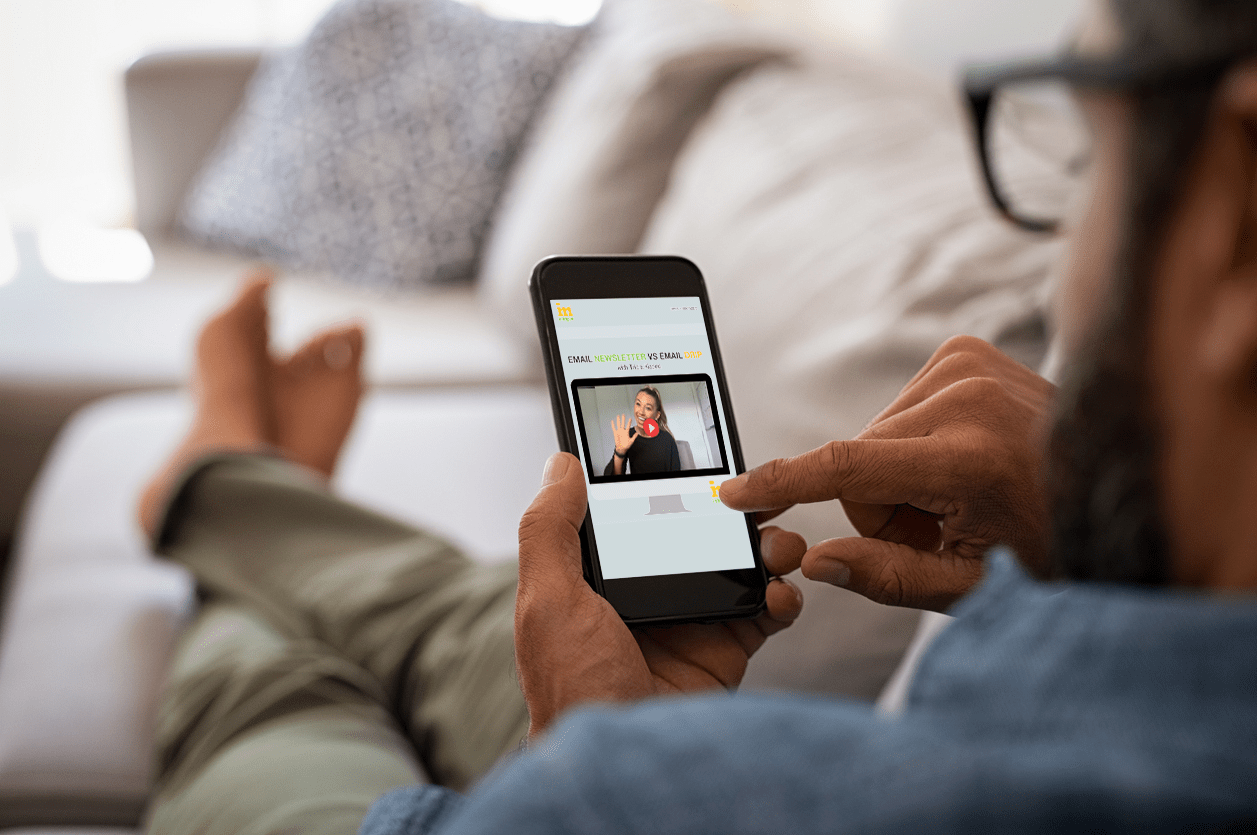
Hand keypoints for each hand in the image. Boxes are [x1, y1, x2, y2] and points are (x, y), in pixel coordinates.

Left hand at [515, 453, 804, 739]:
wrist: (624, 766)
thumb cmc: (572, 688)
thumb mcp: (548, 599)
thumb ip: (550, 529)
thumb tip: (560, 463)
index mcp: (604, 576)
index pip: (642, 513)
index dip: (672, 485)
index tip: (701, 455)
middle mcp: (651, 592)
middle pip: (702, 532)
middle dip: (736, 510)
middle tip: (759, 496)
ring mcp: (692, 621)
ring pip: (741, 564)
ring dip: (769, 547)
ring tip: (777, 545)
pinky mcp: (726, 650)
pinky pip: (767, 612)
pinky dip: (784, 597)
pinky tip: (779, 594)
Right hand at [610, 414, 636, 455]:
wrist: (621, 448)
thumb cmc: (627, 445)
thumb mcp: (631, 441)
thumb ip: (634, 436)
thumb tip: (638, 433)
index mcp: (627, 432)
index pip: (628, 426)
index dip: (629, 422)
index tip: (630, 418)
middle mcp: (623, 431)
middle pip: (623, 423)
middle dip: (623, 419)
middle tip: (623, 414)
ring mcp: (619, 431)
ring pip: (618, 424)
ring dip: (618, 420)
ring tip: (618, 416)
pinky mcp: (615, 433)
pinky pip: (614, 428)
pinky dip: (613, 425)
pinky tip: (612, 421)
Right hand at [720, 336, 1054, 611]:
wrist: (1119, 484)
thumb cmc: (1051, 545)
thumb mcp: (971, 586)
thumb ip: (886, 577)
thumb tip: (814, 563)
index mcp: (969, 461)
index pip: (845, 467)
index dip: (780, 482)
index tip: (731, 492)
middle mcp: (967, 398)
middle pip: (857, 460)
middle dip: (881, 503)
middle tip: (941, 525)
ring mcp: (970, 364)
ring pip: (874, 434)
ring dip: (899, 471)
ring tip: (961, 491)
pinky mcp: (967, 350)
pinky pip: (898, 406)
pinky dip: (916, 439)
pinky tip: (962, 456)